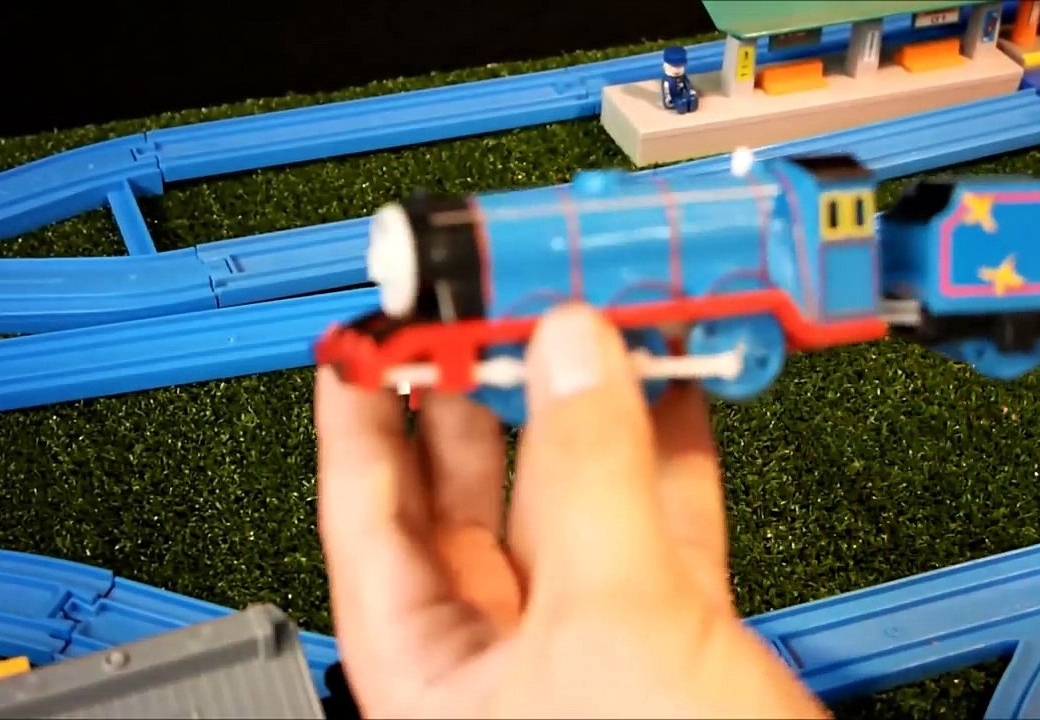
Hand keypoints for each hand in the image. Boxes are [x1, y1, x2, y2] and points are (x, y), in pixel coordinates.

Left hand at [315, 304, 826, 717]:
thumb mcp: (609, 628)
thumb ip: (589, 480)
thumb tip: (573, 356)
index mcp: (428, 666)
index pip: (366, 509)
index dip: (361, 411)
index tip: (370, 329)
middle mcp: (499, 653)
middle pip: (471, 490)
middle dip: (485, 390)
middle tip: (495, 305)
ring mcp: (590, 643)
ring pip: (576, 498)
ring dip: (592, 408)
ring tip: (595, 322)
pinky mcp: (673, 642)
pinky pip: (660, 522)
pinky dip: (672, 452)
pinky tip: (678, 393)